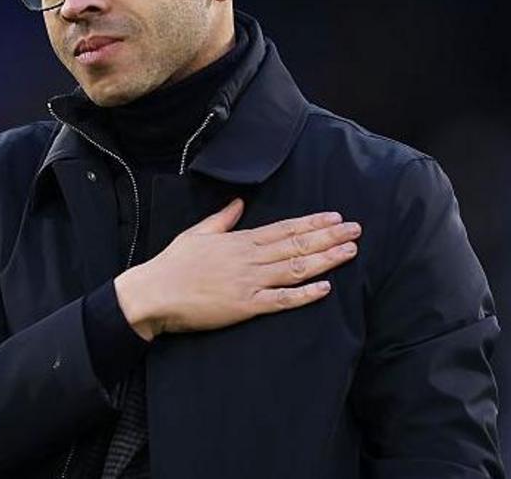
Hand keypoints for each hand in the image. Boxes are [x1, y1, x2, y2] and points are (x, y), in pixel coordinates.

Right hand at [115, 197, 360, 340]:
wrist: (154, 293)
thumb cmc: (172, 264)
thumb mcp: (196, 233)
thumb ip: (222, 218)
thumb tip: (239, 202)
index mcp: (239, 240)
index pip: (284, 229)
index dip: (312, 223)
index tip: (335, 217)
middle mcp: (249, 258)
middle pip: (297, 245)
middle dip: (329, 237)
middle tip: (356, 230)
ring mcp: (249, 282)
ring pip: (295, 268)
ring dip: (325, 260)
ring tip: (349, 252)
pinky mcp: (245, 306)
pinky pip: (280, 300)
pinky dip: (304, 294)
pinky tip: (325, 289)